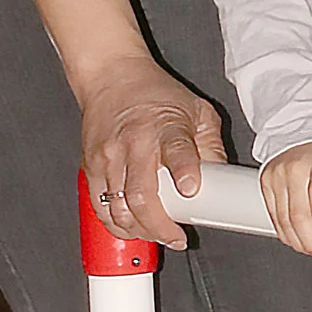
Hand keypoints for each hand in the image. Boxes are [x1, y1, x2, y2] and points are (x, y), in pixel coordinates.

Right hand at [79, 55, 225, 249]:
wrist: (111, 75)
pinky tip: (129, 228)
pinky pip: (99, 207)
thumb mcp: (196, 109)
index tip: (190, 190)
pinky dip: (114, 225)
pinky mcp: (90, 166)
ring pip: (119, 208)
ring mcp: (109, 156)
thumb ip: (211, 144)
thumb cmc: (153, 91)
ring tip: (154, 234)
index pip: (176, 150)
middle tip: (175, 236)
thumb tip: (221, 178)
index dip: (184, 172)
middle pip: (142, 195)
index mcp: (166, 126)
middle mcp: (135, 142)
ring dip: (139, 230)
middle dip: (160, 226)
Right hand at [259, 139, 311, 257]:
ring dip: (297, 241)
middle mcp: (297, 166)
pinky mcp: (266, 181)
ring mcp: (278, 173)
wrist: (309, 135)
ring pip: (283, 218)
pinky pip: (273, 215)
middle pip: (298, 212)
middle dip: (310, 240)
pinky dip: (284, 233)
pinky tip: (296, 240)